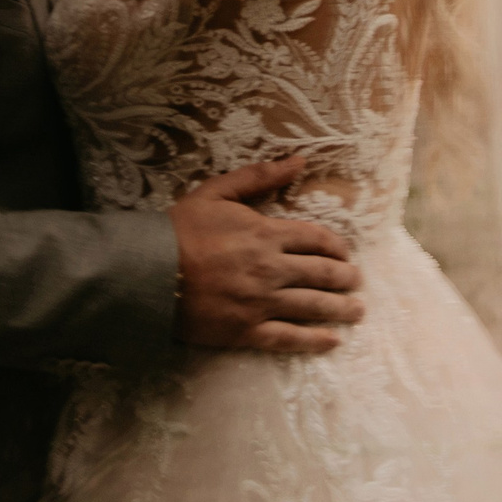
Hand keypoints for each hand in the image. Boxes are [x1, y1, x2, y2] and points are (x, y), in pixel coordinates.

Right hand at [170, 157, 366, 354]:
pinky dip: (314, 340)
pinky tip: (332, 341)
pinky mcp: (244, 331)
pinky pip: (288, 338)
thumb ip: (259, 176)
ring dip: (340, 309)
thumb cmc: (179, 230)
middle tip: (357, 282)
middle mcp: (271, 268)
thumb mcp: (217, 192)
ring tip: (356, 311)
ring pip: (312, 306)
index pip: (317, 239)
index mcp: (267, 233)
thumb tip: (299, 160)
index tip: (345, 254)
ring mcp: (260, 302)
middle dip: (345, 278)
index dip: (337, 248)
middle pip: (322, 273)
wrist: (144, 273)